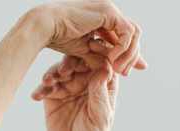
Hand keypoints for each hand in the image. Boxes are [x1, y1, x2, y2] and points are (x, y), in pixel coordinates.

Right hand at [29, 1, 145, 74]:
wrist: (45, 26)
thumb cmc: (59, 38)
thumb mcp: (86, 51)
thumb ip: (103, 58)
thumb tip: (116, 69)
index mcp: (103, 18)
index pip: (124, 36)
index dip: (130, 55)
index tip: (127, 72)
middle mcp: (109, 11)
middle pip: (133, 34)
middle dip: (132, 56)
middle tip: (125, 73)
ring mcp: (110, 9)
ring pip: (134, 32)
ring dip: (129, 54)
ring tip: (117, 69)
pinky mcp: (109, 11)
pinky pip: (128, 31)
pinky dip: (123, 48)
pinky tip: (112, 59)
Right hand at [33, 56, 116, 130]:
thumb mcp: (100, 117)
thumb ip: (100, 94)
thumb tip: (104, 69)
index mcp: (103, 84)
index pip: (101, 63)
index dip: (96, 54)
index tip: (89, 50)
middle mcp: (86, 81)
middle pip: (78, 62)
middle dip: (70, 63)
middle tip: (63, 70)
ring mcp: (68, 86)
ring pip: (60, 71)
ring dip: (53, 74)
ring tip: (48, 81)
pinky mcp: (53, 94)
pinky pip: (46, 86)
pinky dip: (41, 89)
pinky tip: (37, 96)